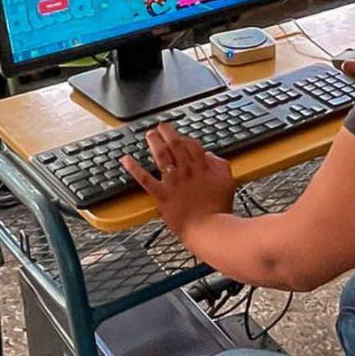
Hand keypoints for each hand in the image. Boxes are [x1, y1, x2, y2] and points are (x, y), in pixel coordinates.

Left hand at [121, 124, 235, 236]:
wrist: (208, 229)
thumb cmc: (219, 209)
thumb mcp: (228, 183)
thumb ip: (220, 166)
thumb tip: (211, 156)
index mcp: (203, 168)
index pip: (193, 145)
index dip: (186, 139)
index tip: (182, 138)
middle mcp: (187, 171)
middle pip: (176, 145)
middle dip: (168, 133)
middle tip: (162, 127)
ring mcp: (173, 182)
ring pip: (161, 156)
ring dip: (154, 143)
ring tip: (150, 135)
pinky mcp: (162, 195)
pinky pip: (145, 179)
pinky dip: (134, 168)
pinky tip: (126, 159)